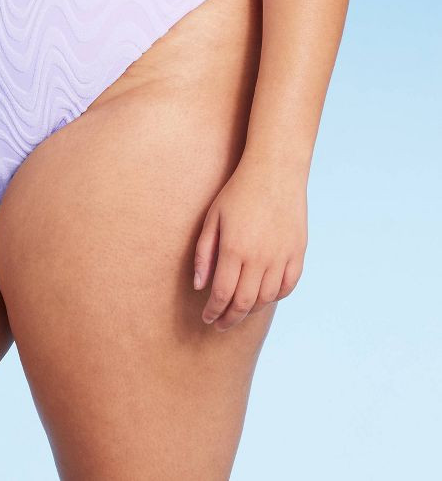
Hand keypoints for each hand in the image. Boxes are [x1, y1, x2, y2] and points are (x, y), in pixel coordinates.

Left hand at [193, 157, 307, 331]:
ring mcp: (281, 256)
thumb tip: (200, 286)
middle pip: (243, 303)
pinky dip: (275, 297)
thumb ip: (204, 253)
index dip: (214, 311)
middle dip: (229, 318)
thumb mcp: (212, 218)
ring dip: (250, 310)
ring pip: (266, 298)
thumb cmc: (238, 192)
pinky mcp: (297, 253)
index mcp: (234, 249)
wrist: (275, 172)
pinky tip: (263, 297)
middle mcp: (259, 258)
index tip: (207, 318)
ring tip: (238, 311)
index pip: (222, 294)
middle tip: (220, 324)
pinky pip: (288, 286)